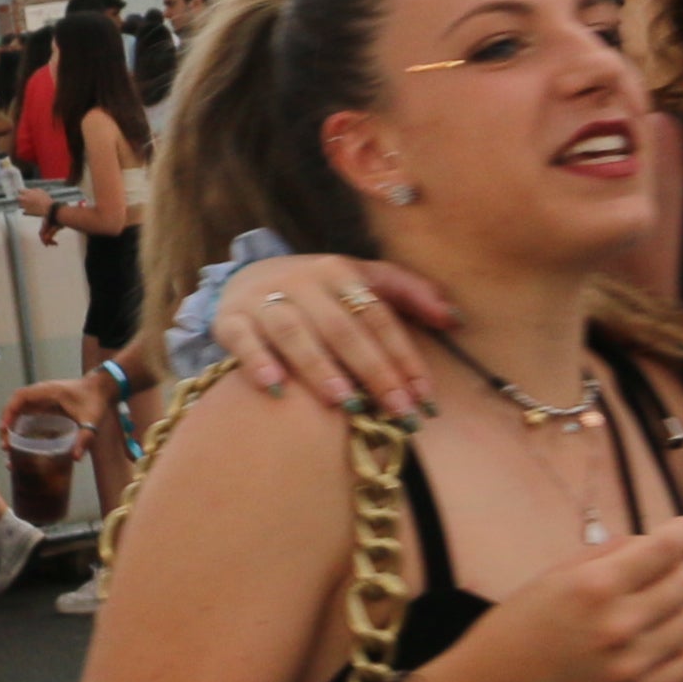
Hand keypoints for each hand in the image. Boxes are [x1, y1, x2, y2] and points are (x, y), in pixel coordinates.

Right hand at [211, 252, 450, 417]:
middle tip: (397, 411)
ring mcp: (262, 299)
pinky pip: (242, 340)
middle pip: (342, 328)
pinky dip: (257, 362)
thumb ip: (409, 293)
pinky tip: (276, 388)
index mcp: (339, 270)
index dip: (402, 356)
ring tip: (344, 402)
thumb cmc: (318, 290)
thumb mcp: (363, 279)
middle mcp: (301, 281)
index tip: (424, 396)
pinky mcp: (229, 319)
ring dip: (319, 367)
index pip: (377, 317)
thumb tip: (453, 318)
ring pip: (293, 332)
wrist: (248, 278)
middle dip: (373, 371)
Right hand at [411, 515, 682, 681]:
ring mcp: (631, 664)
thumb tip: (645, 543)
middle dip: (680, 570)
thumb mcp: (546, 581)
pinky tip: (668, 642)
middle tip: (664, 573)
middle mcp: (618, 624)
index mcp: (591, 587)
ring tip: (655, 611)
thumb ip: (599, 558)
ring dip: (679, 609)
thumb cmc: (508, 633)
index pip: (664, 549)